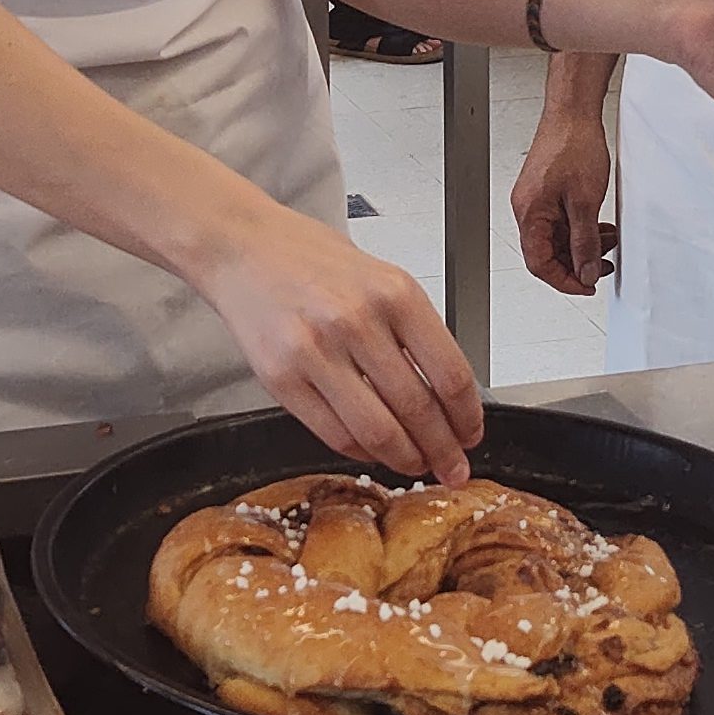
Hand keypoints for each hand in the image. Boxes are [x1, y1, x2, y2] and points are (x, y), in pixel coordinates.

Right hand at [186, 205, 483, 481]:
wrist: (243, 247)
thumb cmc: (313, 260)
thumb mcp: (382, 278)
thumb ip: (415, 331)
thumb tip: (449, 396)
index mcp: (394, 293)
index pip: (450, 374)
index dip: (467, 417)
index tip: (471, 435)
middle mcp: (356, 321)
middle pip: (419, 410)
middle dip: (443, 451)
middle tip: (452, 467)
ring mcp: (315, 352)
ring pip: (378, 432)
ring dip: (405, 458)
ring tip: (414, 464)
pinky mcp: (281, 378)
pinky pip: (335, 434)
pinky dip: (361, 451)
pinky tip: (372, 449)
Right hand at [512, 102, 615, 293]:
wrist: (573, 112)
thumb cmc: (573, 145)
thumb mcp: (586, 202)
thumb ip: (585, 242)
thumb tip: (586, 271)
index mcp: (530, 214)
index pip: (540, 263)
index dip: (566, 280)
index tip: (588, 286)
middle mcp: (528, 209)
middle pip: (548, 253)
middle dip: (577, 262)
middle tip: (603, 265)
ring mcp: (536, 200)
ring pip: (557, 238)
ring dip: (582, 245)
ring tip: (607, 242)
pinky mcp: (547, 191)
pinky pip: (561, 221)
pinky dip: (581, 229)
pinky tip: (599, 226)